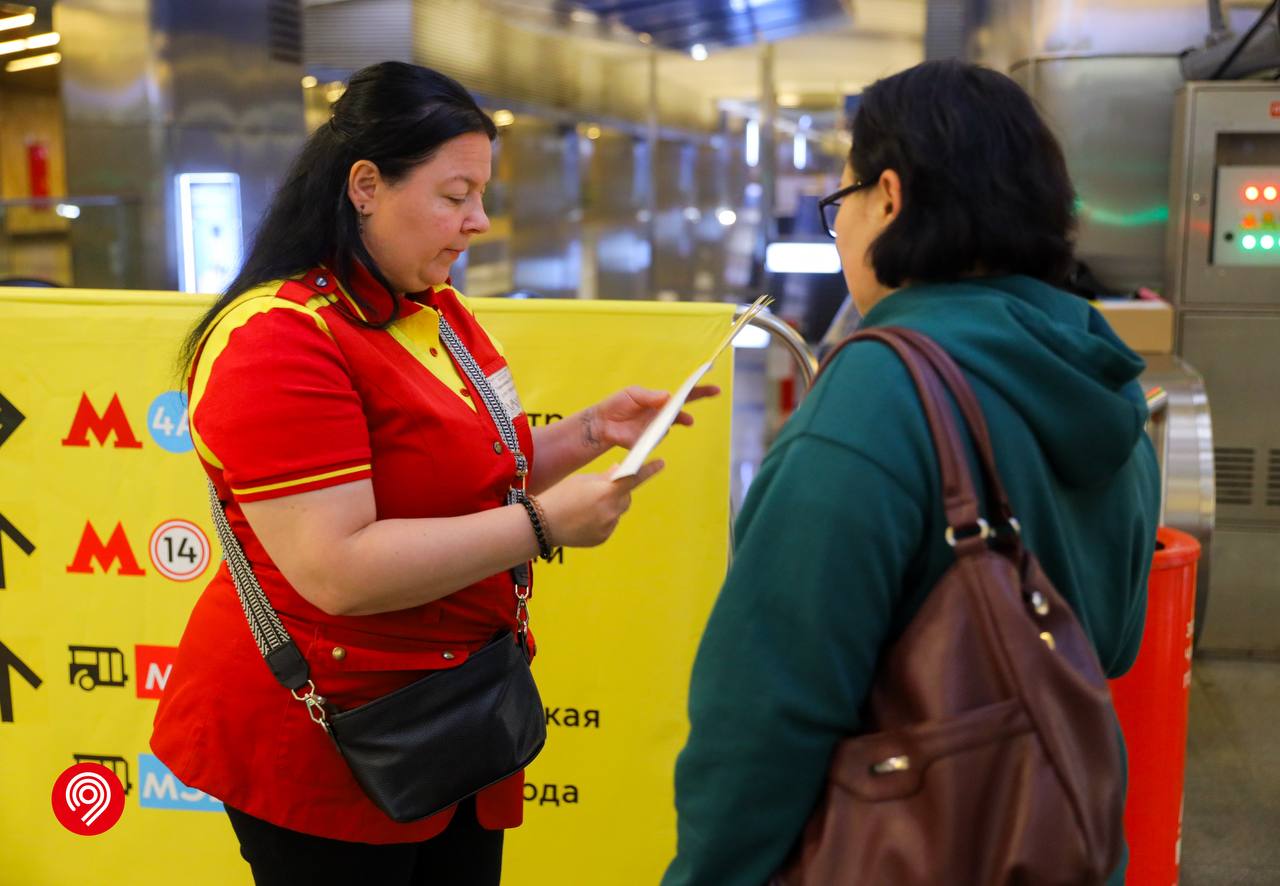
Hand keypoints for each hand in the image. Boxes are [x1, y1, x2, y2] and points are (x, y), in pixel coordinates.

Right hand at [537, 460, 664, 546]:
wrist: (541, 525)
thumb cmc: (560, 496)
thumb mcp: (582, 480)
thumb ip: (604, 477)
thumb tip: (620, 470)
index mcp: (606, 492)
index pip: (634, 478)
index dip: (649, 469)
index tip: (661, 463)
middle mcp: (611, 510)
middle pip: (626, 496)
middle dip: (619, 491)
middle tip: (602, 489)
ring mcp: (608, 526)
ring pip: (617, 511)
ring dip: (609, 506)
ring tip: (586, 507)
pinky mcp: (603, 538)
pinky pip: (609, 524)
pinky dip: (602, 520)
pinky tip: (583, 519)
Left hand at [585, 385, 720, 451]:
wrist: (602, 423)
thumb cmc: (617, 405)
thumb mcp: (633, 394)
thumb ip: (650, 396)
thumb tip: (667, 396)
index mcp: (660, 401)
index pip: (683, 395)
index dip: (699, 391)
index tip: (715, 387)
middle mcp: (662, 415)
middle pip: (684, 410)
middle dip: (700, 399)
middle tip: (715, 392)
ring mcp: (657, 429)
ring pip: (670, 423)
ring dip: (671, 417)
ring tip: (664, 414)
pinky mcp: (650, 441)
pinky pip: (657, 437)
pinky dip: (655, 432)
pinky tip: (647, 429)